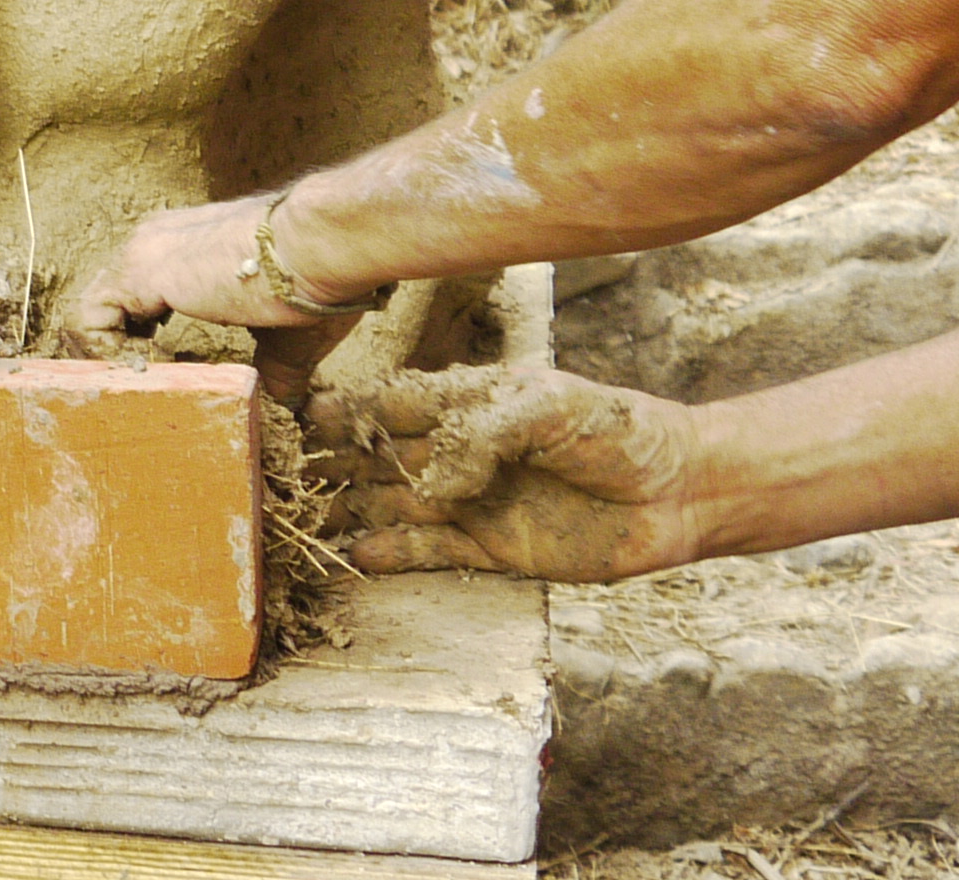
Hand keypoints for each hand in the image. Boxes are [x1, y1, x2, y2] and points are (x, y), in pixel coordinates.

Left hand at [62, 193, 366, 398]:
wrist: (319, 244)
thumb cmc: (315, 278)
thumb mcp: (285, 330)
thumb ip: (273, 365)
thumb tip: (280, 404)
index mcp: (187, 244)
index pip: (141, 288)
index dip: (147, 332)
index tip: (173, 367)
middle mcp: (157, 240)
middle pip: (113, 297)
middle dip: (123, 345)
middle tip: (154, 382)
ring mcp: (144, 252)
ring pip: (97, 308)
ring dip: (114, 352)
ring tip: (149, 383)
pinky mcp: (140, 272)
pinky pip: (94, 317)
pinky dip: (108, 352)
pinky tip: (146, 374)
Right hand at [308, 362, 713, 582]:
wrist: (680, 493)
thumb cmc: (619, 431)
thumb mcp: (548, 407)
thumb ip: (481, 436)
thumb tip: (432, 486)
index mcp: (468, 402)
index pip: (390, 405)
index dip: (344, 411)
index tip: (292, 417)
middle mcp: (460, 452)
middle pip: (379, 458)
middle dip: (331, 463)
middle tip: (278, 477)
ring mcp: (473, 502)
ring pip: (394, 505)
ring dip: (350, 511)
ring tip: (304, 522)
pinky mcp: (493, 549)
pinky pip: (430, 552)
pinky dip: (393, 554)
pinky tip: (358, 556)